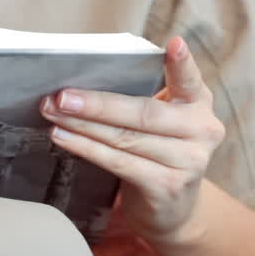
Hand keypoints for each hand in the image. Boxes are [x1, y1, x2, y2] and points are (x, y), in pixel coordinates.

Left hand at [40, 37, 224, 245]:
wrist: (174, 210)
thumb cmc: (157, 153)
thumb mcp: (161, 123)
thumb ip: (140, 99)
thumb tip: (82, 83)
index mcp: (198, 104)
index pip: (190, 80)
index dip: (182, 64)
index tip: (174, 45)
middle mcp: (201, 131)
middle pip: (143, 113)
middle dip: (98, 104)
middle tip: (62, 95)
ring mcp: (187, 162)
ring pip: (125, 138)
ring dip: (83, 125)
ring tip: (53, 113)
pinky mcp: (166, 187)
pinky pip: (118, 162)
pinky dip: (86, 148)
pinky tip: (63, 137)